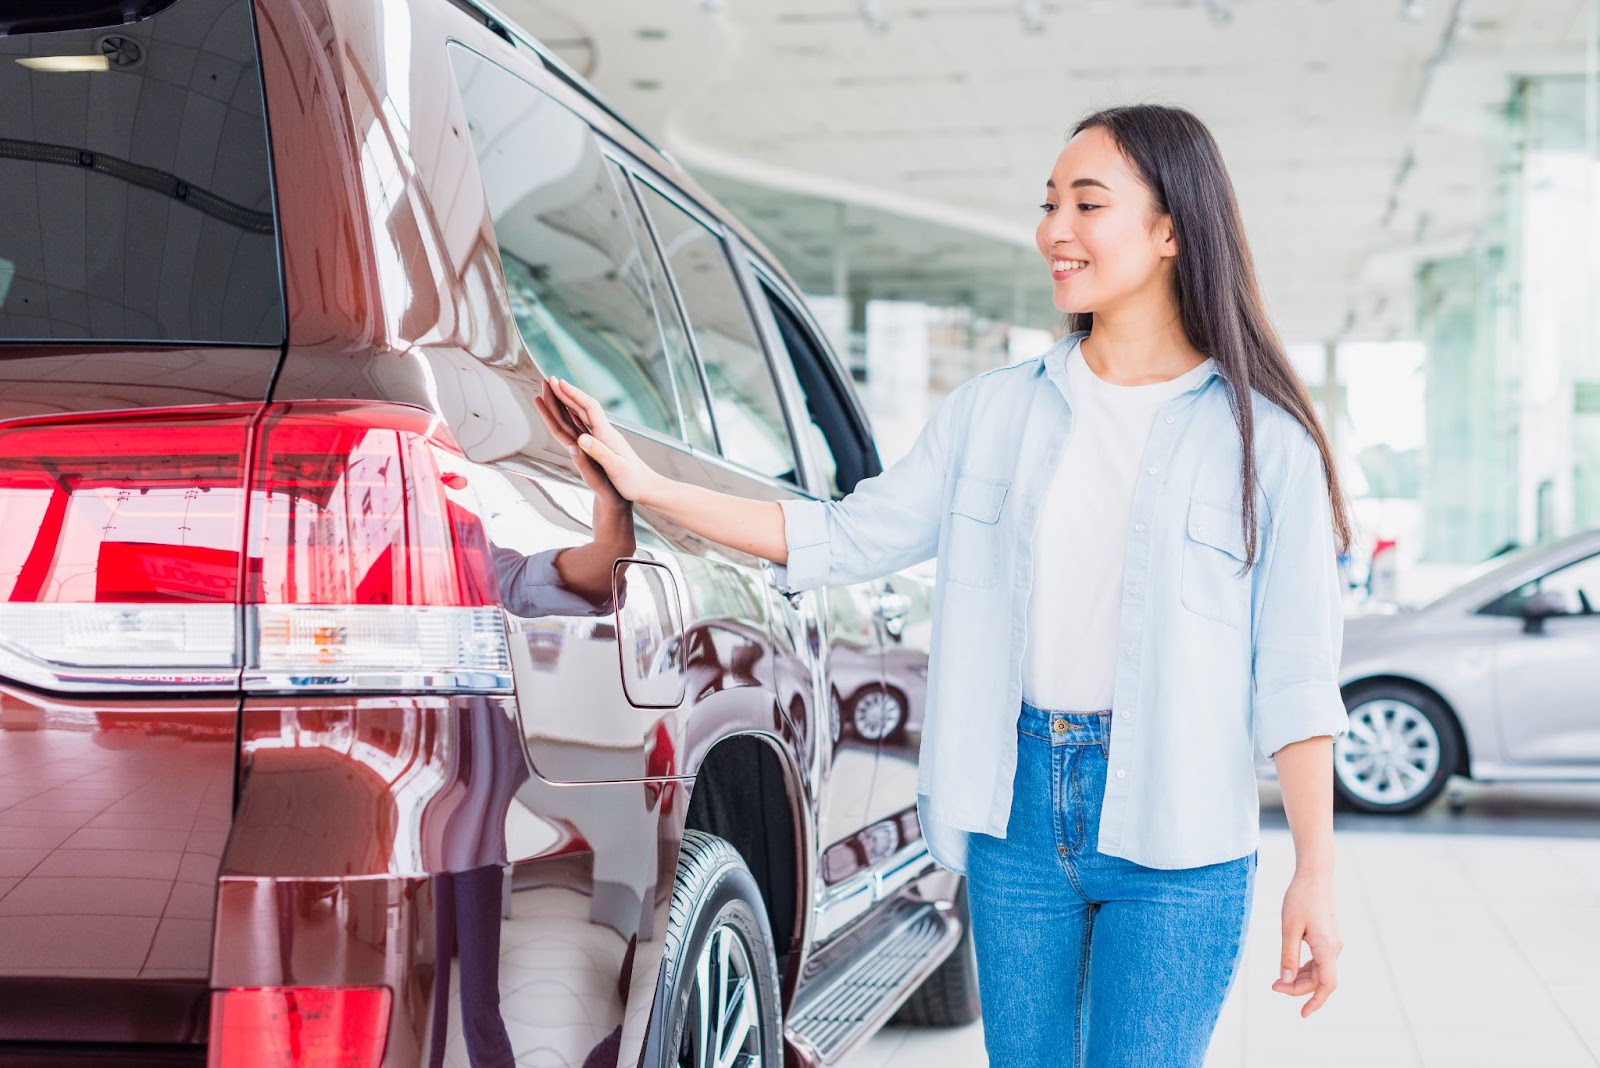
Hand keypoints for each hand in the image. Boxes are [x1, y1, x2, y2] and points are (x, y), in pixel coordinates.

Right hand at [534, 377, 660, 504]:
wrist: (647, 487)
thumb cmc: (633, 481)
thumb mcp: (616, 468)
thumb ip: (599, 452)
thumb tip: (581, 439)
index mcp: (607, 435)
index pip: (589, 408)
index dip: (573, 395)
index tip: (559, 384)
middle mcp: (605, 432)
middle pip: (583, 407)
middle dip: (566, 393)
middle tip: (550, 380)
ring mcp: (604, 437)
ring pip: (582, 414)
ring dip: (568, 401)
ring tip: (554, 391)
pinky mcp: (603, 443)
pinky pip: (584, 424)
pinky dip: (573, 415)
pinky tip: (569, 412)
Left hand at [1274, 868, 1340, 1016]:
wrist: (1315, 876)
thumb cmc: (1300, 898)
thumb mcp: (1289, 928)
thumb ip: (1287, 955)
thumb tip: (1284, 980)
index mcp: (1327, 947)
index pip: (1327, 984)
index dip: (1316, 1001)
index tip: (1303, 1014)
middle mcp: (1334, 948)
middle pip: (1320, 980)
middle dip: (1298, 987)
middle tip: (1273, 985)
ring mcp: (1332, 943)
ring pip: (1319, 971)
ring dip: (1300, 979)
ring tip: (1278, 980)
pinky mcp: (1327, 938)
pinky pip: (1319, 961)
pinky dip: (1305, 968)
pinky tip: (1290, 969)